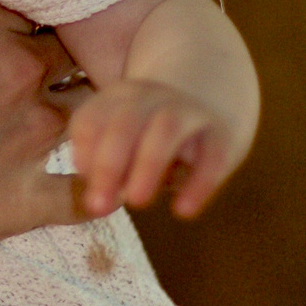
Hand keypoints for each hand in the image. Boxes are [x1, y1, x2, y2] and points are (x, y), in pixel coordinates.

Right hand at [0, 0, 84, 305]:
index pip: (14, 1)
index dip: (5, 21)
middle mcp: (13, 67)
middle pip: (57, 45)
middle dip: (43, 58)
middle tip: (18, 77)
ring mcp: (31, 132)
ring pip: (85, 104)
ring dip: (72, 111)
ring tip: (47, 124)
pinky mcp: (32, 192)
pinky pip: (84, 189)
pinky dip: (91, 188)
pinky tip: (92, 188)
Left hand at [68, 77, 237, 218]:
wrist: (212, 95)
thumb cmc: (150, 133)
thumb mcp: (122, 141)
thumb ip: (104, 168)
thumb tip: (96, 203)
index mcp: (116, 99)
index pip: (90, 121)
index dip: (83, 155)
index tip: (83, 188)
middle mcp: (149, 98)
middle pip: (125, 122)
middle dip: (108, 164)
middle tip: (99, 206)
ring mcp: (188, 110)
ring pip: (166, 129)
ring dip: (148, 166)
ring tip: (137, 202)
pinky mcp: (222, 132)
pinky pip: (213, 155)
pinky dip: (198, 184)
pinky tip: (183, 210)